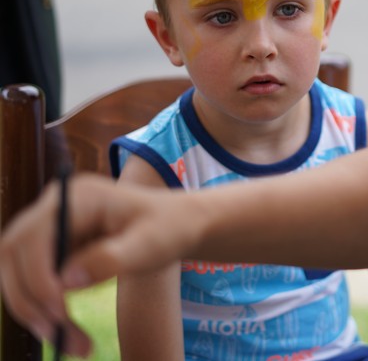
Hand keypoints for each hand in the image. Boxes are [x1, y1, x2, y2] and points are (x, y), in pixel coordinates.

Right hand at [0, 173, 201, 356]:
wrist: (179, 225)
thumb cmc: (169, 228)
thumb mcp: (151, 244)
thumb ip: (111, 259)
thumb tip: (65, 280)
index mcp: (80, 196)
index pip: (35, 235)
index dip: (37, 274)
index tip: (59, 308)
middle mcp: (56, 207)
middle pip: (14, 254)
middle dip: (29, 298)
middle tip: (57, 334)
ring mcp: (51, 227)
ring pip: (17, 272)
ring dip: (33, 310)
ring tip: (72, 343)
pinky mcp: (52, 248)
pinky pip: (31, 281)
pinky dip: (43, 309)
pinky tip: (67, 332)